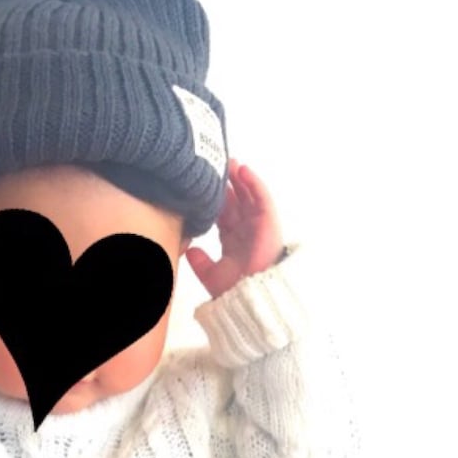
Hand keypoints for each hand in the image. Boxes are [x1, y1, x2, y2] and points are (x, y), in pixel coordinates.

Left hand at [184, 158, 284, 298]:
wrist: (250, 296)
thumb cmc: (234, 289)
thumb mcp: (211, 274)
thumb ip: (200, 262)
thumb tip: (189, 250)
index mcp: (233, 241)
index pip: (222, 214)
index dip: (214, 200)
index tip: (203, 185)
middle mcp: (246, 230)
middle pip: (236, 201)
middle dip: (227, 184)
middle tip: (216, 167)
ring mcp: (258, 225)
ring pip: (249, 195)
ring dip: (240, 178)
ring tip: (229, 162)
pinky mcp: (268, 221)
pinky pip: (262, 197)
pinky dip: (254, 182)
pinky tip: (244, 170)